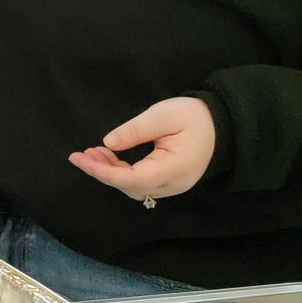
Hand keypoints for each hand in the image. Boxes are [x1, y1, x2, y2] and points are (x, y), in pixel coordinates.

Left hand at [69, 96, 215, 202]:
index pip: (131, 179)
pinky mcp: (169, 180)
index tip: (80, 159)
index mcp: (173, 169)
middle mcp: (173, 184)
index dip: (102, 172)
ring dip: (110, 172)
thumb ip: (135, 130)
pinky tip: (108, 157)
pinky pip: (140, 182)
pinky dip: (121, 172)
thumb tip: (108, 143)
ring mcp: (172, 185)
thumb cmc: (194, 117)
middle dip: (102, 172)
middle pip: (130, 186)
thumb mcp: (163, 115)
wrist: (221, 125)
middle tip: (81, 154)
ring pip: (134, 187)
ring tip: (92, 153)